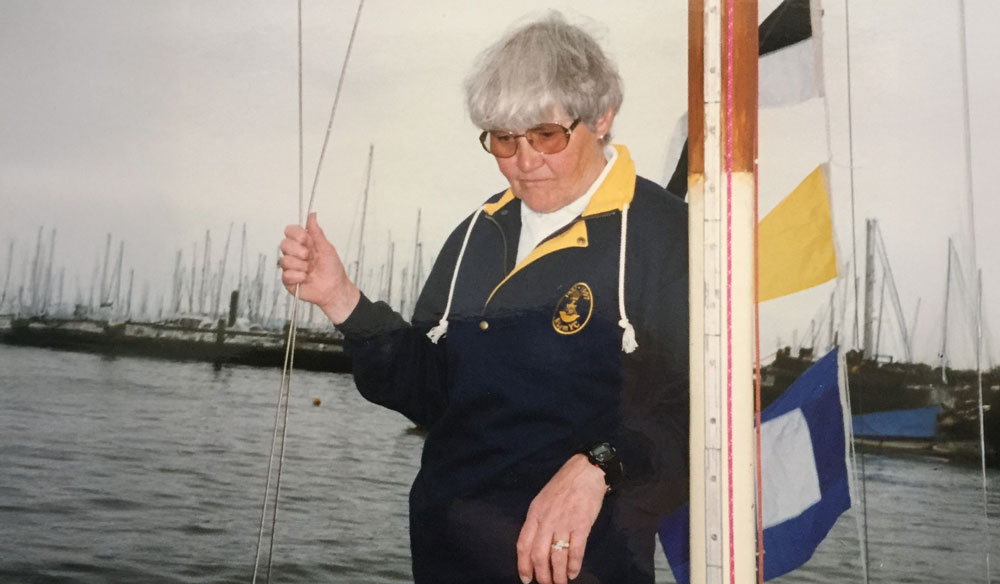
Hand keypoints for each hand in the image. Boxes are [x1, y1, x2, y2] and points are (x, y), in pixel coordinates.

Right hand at [279, 212, 359, 323]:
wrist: (334, 289)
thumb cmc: (332, 269)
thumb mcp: (327, 248)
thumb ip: (316, 232)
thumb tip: (312, 215)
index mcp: (303, 244)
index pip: (290, 231)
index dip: (296, 234)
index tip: (306, 240)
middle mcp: (295, 254)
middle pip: (283, 244)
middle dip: (299, 251)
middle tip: (310, 257)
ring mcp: (290, 267)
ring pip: (285, 260)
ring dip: (301, 266)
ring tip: (311, 270)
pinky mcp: (288, 280)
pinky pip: (286, 275)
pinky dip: (299, 277)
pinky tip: (306, 279)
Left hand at [516, 454, 606, 583]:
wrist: (585, 470)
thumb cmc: (563, 486)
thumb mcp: (542, 501)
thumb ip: (538, 521)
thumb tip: (534, 545)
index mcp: (534, 514)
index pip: (523, 544)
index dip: (523, 565)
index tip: (526, 579)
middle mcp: (547, 520)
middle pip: (539, 555)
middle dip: (542, 575)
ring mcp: (564, 522)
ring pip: (557, 556)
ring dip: (558, 575)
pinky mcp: (581, 524)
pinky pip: (576, 550)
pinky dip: (573, 565)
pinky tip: (572, 573)